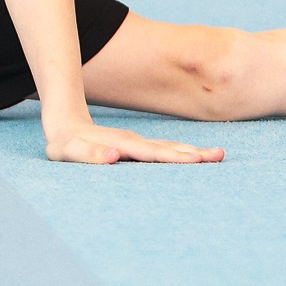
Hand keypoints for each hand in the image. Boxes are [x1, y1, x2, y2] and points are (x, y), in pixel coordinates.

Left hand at [45, 120, 223, 165]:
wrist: (67, 125)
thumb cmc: (66, 144)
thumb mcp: (68, 151)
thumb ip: (89, 154)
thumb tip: (112, 156)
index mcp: (120, 145)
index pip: (150, 153)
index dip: (171, 157)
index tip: (194, 160)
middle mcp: (134, 142)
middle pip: (168, 148)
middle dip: (193, 153)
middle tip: (217, 157)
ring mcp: (139, 144)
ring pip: (171, 147)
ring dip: (194, 152)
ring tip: (219, 155)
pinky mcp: (141, 148)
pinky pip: (167, 149)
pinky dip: (185, 152)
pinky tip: (202, 157)